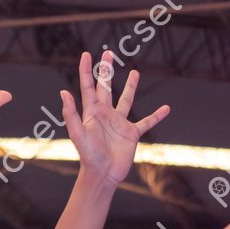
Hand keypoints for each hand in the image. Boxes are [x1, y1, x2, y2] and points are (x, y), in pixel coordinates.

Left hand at [60, 50, 169, 187]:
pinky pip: (146, 122)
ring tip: (135, 72)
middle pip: (106, 87)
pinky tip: (166, 109)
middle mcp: (106, 115)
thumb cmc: (89, 156)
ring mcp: (119, 123)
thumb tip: (63, 92)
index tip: (86, 55)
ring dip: (131, 87)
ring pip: (126, 100)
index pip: (89, 87)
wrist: (102, 175)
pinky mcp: (131, 134)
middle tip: (108, 54)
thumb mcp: (78, 134)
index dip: (87, 71)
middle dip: (107, 71)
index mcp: (92, 113)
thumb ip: (71, 114)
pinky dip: (156, 116)